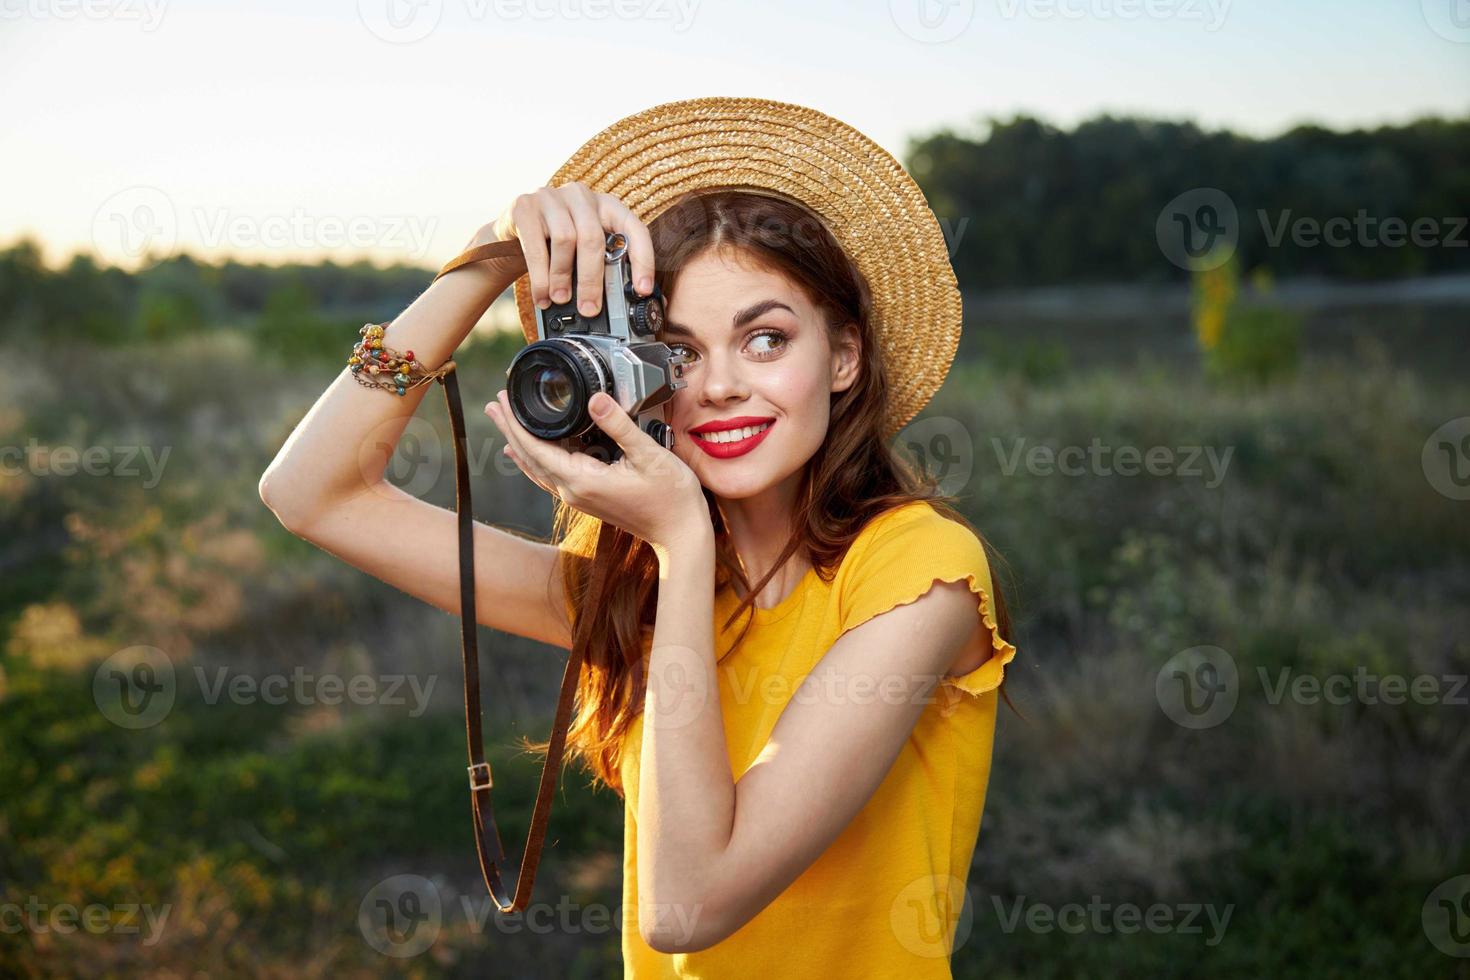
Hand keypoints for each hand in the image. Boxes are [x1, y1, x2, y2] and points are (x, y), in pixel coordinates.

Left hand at [486, 389, 709, 553]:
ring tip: (505, 422)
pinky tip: (529, 455)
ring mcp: (579, 497)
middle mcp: (574, 491)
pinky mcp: (588, 498)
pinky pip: (551, 476)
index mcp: (583, 480)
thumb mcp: (648, 454)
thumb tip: (595, 399)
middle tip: (494, 403)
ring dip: (519, 443)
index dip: (516, 423)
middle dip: (510, 429)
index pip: (535, 448)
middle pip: (529, 457)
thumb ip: (619, 425)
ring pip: (538, 468)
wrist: (680, 533)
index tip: (503, 400)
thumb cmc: (670, 498)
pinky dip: (536, 460)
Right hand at [487, 182, 655, 315]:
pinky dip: (540, 277)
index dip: (642, 260)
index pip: (633, 228)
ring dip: (563, 277)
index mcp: (606, 206)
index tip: (642, 290)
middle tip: (590, 309)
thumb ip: (605, 267)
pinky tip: (541, 295)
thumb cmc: (556, 246)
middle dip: (592, 279)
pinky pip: (536, 245)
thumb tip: (632, 302)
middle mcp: (581, 196)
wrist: (513, 232)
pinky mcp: (524, 206)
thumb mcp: (584, 251)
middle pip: (593, 237)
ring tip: (560, 299)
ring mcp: (551, 197)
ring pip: (565, 239)